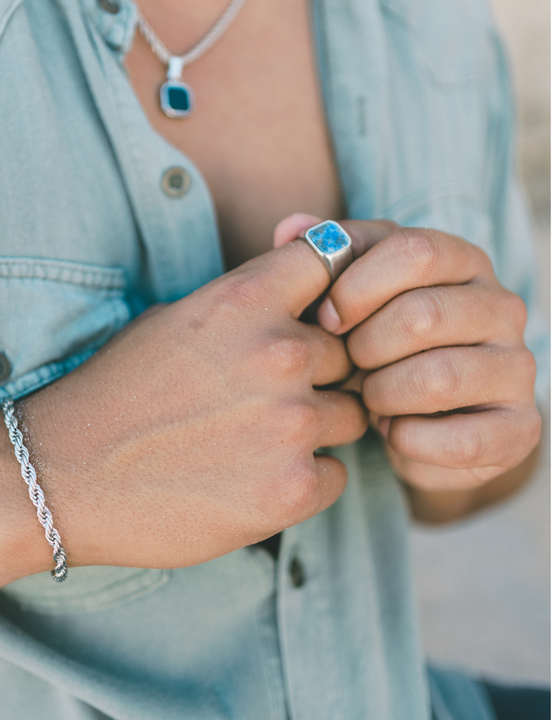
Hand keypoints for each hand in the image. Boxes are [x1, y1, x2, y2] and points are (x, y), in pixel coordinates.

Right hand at [22, 239, 366, 568]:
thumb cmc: (116, 391)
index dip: (330, 291)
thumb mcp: (176, 319)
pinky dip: (307, 478)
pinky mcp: (291, 490)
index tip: (317, 315)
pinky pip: (336, 474)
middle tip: (267, 398)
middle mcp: (280, 354)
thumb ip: (249, 304)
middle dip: (321, 374)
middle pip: (350, 354)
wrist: (65, 473)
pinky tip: (254, 479)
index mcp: (246, 300)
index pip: (331, 263)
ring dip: (315, 428)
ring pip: (351, 416)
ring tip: (256, 442)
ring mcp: (289, 424)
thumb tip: (310, 295)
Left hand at [308, 220, 540, 492]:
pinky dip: (409, 441)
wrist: (415, 417)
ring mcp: (516, 367)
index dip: (356, 287)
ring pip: (438, 378)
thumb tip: (291, 229)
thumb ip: (319, 260)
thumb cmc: (372, 345)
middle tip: (347, 365)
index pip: (414, 250)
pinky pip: (460, 441)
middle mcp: (501, 306)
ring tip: (369, 398)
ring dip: (382, 395)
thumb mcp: (343, 299)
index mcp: (461, 261)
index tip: (325, 319)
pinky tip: (393, 432)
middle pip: (423, 314)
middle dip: (364, 349)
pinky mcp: (519, 427)